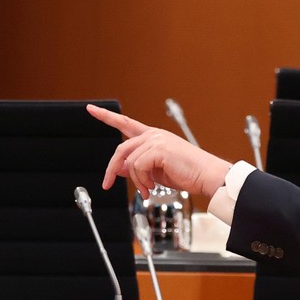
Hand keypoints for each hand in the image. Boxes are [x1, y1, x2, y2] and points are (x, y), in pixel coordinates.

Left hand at [88, 103, 232, 197]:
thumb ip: (137, 167)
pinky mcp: (160, 149)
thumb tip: (119, 169)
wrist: (207, 176)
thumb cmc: (187, 173)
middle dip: (111, 168)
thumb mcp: (155, 171)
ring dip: (136, 180)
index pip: (125, 123)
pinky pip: (138, 166)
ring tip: (148, 189)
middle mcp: (153, 135)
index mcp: (153, 136)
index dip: (106, 116)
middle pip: (121, 148)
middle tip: (107, 184)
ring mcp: (156, 140)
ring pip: (130, 161)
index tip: (92, 109)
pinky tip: (152, 186)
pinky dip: (142, 180)